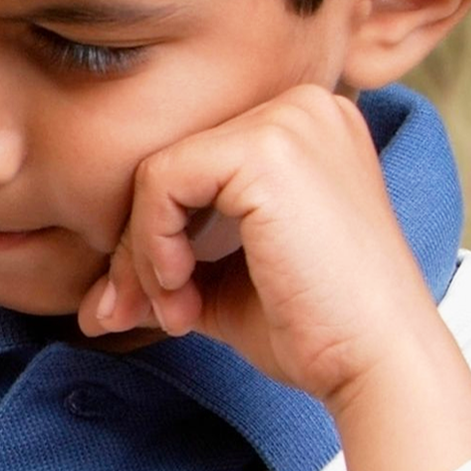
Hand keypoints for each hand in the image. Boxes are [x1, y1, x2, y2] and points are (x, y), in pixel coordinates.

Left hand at [78, 86, 470, 470]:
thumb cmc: (316, 330)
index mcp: (304, 127)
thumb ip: (164, 268)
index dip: (153, 235)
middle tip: (131, 315)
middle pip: (171, 162)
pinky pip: (160, 183)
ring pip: (156, 171)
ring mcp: (289, 119)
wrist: (378, 364)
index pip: (193, 163)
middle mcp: (303, 105)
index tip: (149, 305)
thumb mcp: (225, 283)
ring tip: (176, 312)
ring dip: (143, 255)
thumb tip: (92, 304)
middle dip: (136, 249)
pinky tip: (185, 290)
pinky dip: (152, 245)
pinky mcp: (267, 148)